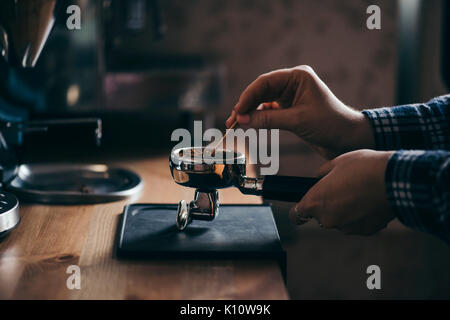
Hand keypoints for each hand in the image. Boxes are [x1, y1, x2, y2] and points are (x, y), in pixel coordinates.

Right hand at [226, 65, 374, 158]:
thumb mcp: (297, 121)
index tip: (237, 111)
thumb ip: (268, 119)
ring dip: (250, 112)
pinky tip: (249, 124)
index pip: (265, 82)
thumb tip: (242, 120)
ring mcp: (291, 96)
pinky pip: (269, 111)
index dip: (248, 96)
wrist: (348, 139)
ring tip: (236, 124)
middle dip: (246, 105)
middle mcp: (293, 83)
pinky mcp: (290, 109)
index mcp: (298, 77)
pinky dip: (259, 118)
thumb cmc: (331, 124)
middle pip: (261, 91)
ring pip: (263, 101)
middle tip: (232, 120)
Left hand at [289, 150, 394, 235]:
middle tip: (343, 189)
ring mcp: (347, 228)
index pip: (297, 214)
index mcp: (315, 202)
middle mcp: (327, 219)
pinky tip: (370, 200)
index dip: (299, 210)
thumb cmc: (362, 167)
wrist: (394, 179)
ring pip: (340, 219)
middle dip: (328, 205)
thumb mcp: (336, 163)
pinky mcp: (365, 231)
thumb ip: (322, 174)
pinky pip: (357, 223)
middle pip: (321, 215)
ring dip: (346, 210)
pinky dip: (361, 215)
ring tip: (360, 192)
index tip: (303, 207)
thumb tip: (319, 178)